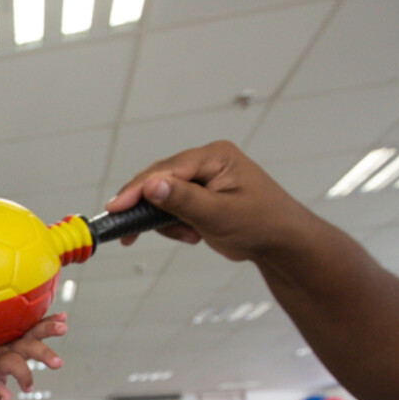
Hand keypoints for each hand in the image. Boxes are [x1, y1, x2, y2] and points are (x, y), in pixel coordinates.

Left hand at [0, 312, 67, 399]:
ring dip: (48, 327)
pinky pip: (37, 322)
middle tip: (58, 363)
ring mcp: (19, 334)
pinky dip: (50, 318)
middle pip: (27, 346)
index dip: (23, 376)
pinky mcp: (25, 328)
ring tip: (63, 327)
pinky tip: (63, 316)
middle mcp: (10, 344)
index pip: (14, 364)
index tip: (28, 389)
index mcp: (0, 357)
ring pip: (33, 329)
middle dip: (43, 354)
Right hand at [105, 141, 321, 263]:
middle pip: (160, 180)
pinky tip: (191, 234)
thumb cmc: (262, 224)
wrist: (282, 242)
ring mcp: (203, 177)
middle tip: (129, 232)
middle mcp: (207, 161)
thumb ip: (183, 200)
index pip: (167, 170)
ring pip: (163, 195)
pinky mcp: (200, 193)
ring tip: (189, 236)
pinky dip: (174, 223)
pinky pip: (173, 205)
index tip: (116, 207)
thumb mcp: (220, 214)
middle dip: (148, 208)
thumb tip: (151, 186)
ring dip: (167, 220)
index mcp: (215, 156)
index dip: (138, 189)